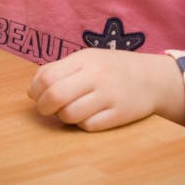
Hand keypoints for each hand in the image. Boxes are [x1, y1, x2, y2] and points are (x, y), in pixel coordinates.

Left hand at [27, 49, 184, 130]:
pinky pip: (89, 126)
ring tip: (68, 111)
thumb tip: (32, 90)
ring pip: (70, 114)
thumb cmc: (110, 68)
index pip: (48, 76)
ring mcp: (109, 96)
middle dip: (44, 107)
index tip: (36, 95)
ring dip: (63, 116)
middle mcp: (96, 76)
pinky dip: (81, 124)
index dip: (36, 90)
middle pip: (56, 96)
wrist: (152, 78)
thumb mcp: (86, 59)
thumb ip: (59, 69)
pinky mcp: (119, 115)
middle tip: (45, 109)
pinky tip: (85, 117)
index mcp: (84, 59)